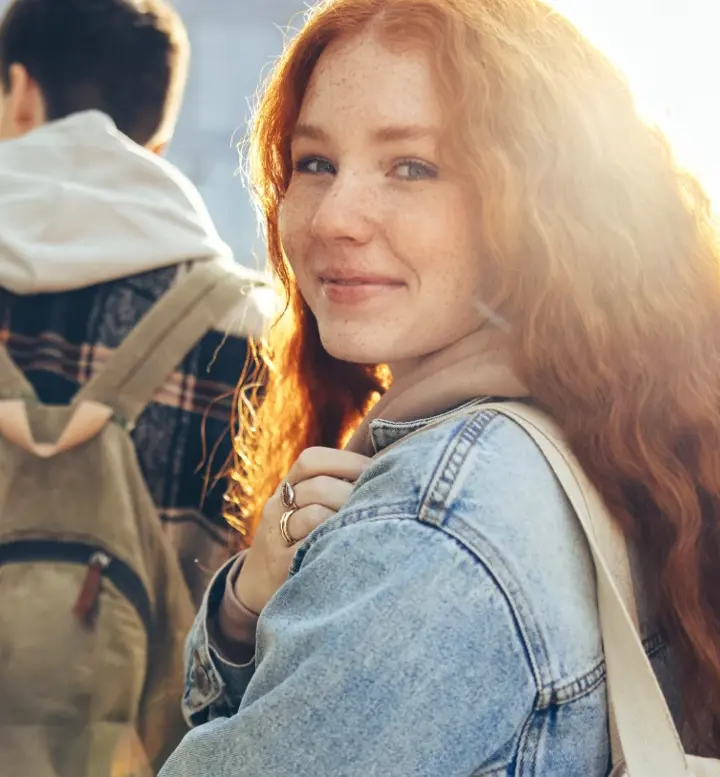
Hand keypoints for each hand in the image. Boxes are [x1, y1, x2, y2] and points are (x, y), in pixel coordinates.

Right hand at [235, 447, 370, 614]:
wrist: (256, 584)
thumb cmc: (297, 539)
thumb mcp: (302, 507)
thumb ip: (332, 487)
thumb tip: (383, 467)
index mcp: (286, 487)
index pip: (311, 460)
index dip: (347, 461)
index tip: (375, 470)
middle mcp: (276, 507)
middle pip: (318, 486)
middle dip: (354, 493)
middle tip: (379, 503)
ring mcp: (276, 536)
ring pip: (315, 514)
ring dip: (346, 519)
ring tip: (368, 526)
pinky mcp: (281, 565)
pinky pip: (311, 547)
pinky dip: (335, 543)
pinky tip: (351, 546)